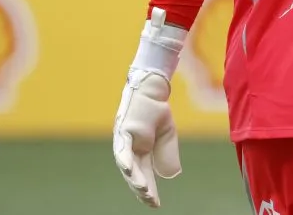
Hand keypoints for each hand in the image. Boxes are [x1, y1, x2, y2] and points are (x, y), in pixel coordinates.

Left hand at [113, 72, 181, 207]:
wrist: (154, 90)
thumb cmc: (157, 111)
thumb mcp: (167, 137)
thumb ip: (167, 155)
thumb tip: (170, 176)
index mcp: (141, 153)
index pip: (144, 176)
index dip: (150, 190)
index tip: (156, 204)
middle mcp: (130, 150)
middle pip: (135, 174)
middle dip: (143, 189)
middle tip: (151, 201)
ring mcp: (125, 141)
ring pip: (127, 165)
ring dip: (134, 178)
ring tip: (143, 190)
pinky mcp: (122, 131)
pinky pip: (122, 148)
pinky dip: (125, 160)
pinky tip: (130, 170)